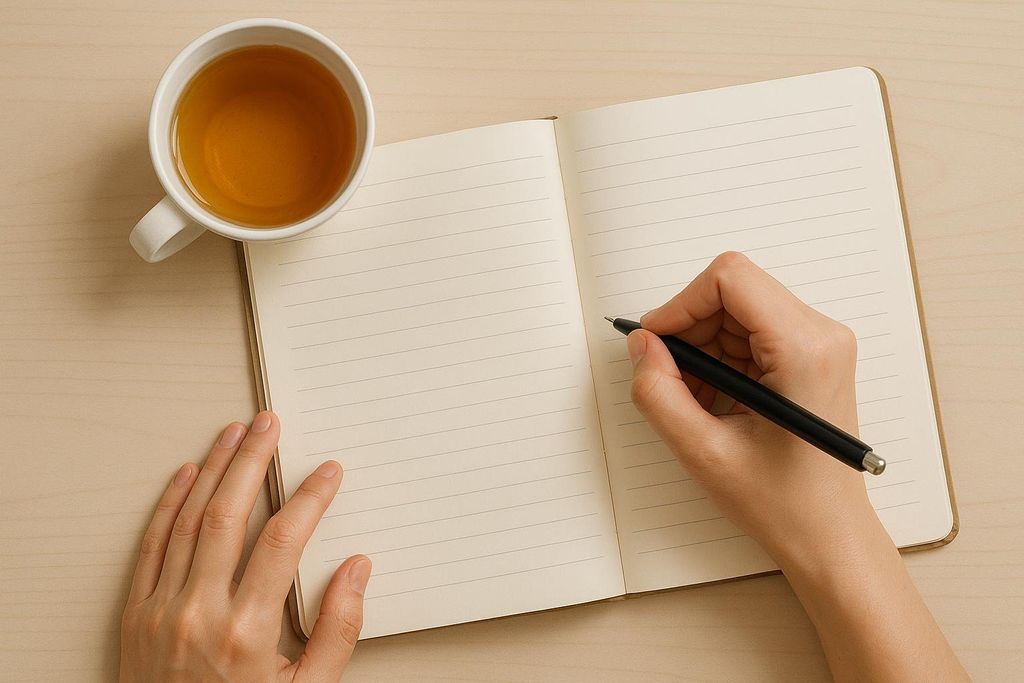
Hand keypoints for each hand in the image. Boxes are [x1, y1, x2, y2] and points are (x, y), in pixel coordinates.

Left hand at [120, 411, 370, 682]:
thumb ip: (339, 631)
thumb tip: (358, 570)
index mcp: (247, 632)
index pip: (282, 542)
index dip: (309, 499)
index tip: (327, 472)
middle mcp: (198, 612)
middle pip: (228, 514)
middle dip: (252, 460)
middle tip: (269, 424)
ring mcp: (161, 609)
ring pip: (187, 520)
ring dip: (212, 469)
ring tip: (233, 433)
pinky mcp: (136, 613)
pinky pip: (151, 544)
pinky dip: (167, 503)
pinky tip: (185, 474)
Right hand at [628, 252, 966, 680]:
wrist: (830, 536)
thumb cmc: (785, 503)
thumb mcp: (704, 452)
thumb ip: (659, 392)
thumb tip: (641, 345)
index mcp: (805, 350)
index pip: (730, 279)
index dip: (680, 304)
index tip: (655, 341)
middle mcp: (821, 335)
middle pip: (732, 292)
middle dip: (690, 329)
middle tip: (670, 378)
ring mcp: (820, 344)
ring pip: (737, 310)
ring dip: (703, 347)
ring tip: (695, 399)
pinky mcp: (811, 356)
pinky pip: (750, 332)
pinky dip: (720, 358)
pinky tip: (714, 401)